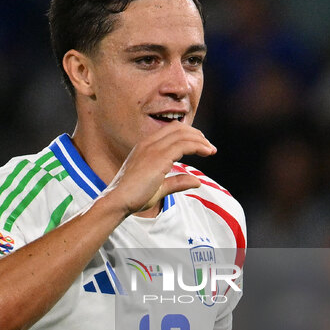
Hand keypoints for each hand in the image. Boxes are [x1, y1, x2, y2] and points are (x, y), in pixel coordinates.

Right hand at [101, 123, 215, 215]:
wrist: (119, 201)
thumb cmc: (135, 196)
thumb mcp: (160, 188)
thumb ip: (177, 182)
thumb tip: (197, 181)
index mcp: (145, 146)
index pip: (171, 130)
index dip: (188, 135)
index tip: (201, 145)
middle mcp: (149, 143)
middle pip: (178, 128)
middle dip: (196, 135)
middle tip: (209, 146)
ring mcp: (153, 148)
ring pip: (183, 135)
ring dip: (200, 141)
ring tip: (211, 150)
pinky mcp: (159, 157)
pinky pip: (183, 145)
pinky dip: (198, 146)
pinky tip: (206, 152)